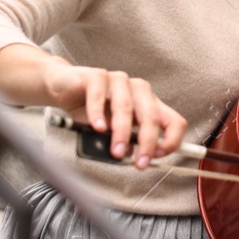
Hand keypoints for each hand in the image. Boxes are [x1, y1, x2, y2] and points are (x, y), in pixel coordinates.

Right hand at [43, 63, 188, 169]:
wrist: (63, 88)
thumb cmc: (91, 110)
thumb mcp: (112, 131)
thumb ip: (126, 142)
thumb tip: (132, 156)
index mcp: (149, 104)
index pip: (174, 121)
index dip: (171, 140)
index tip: (158, 157)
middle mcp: (139, 90)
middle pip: (152, 115)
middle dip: (148, 142)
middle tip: (139, 163)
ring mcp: (119, 80)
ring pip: (127, 106)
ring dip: (122, 132)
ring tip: (116, 151)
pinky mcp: (97, 76)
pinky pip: (99, 95)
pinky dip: (98, 113)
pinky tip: (98, 127)